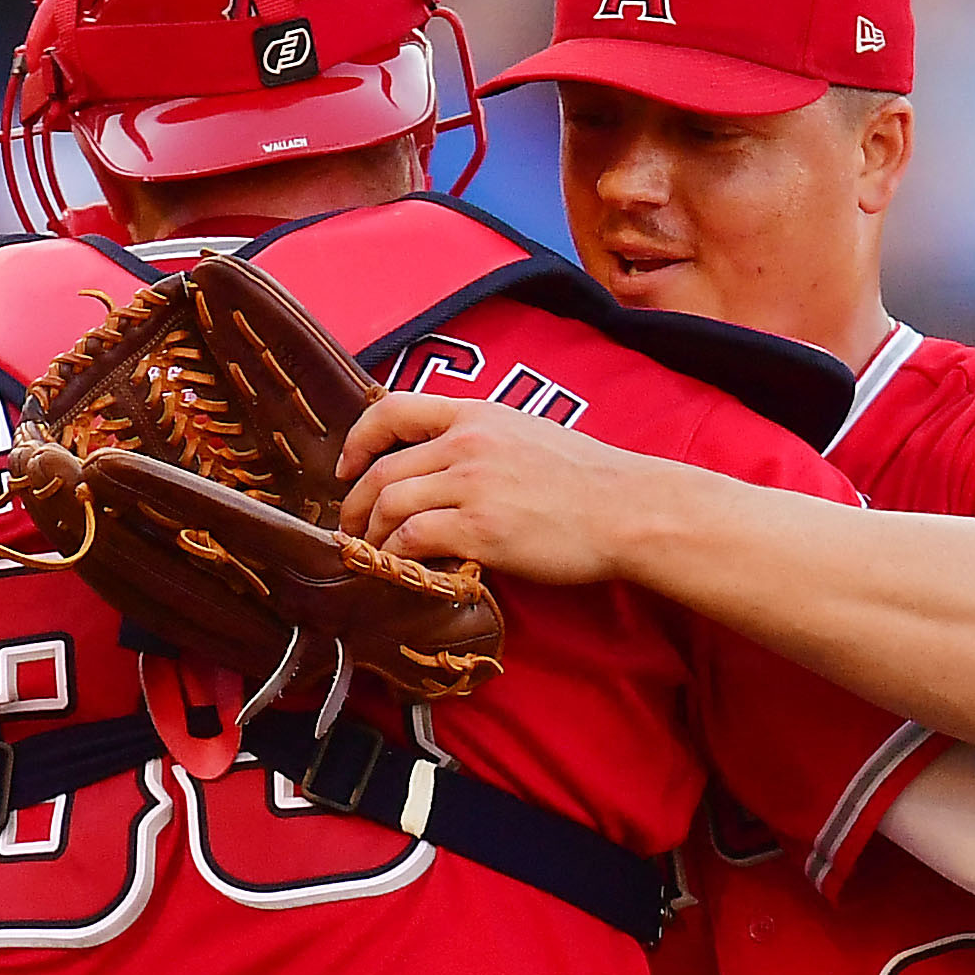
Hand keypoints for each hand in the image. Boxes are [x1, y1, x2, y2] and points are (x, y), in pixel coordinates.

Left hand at [334, 394, 679, 583]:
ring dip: (368, 533)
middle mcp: (466, 443)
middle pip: (382, 468)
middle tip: (350, 528)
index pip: (391, 408)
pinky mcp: (480, 528)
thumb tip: (445, 467)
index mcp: (476, 415)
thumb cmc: (588, 479)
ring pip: (389, 503)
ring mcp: (471, 485)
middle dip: (355, 502)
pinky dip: (394, 554)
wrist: (627, 508)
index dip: (358, 439)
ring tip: (368, 553)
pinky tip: (397, 566)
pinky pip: (412, 538)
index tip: (347, 467)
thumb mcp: (527, 434)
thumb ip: (482, 441)